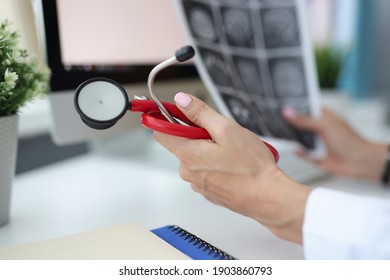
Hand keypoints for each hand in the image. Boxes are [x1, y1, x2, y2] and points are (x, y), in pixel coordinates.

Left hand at [154, 93, 310, 243]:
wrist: (268, 197)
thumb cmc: (250, 166)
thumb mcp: (226, 129)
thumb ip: (200, 113)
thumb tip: (181, 100)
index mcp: (188, 153)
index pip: (161, 133)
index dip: (167, 120)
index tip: (180, 114)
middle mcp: (188, 171)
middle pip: (182, 144)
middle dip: (198, 135)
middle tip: (222, 135)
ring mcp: (198, 183)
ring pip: (196, 158)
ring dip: (209, 151)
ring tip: (232, 153)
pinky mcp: (209, 191)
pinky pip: (206, 171)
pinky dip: (216, 165)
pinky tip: (234, 166)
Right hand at [283, 107, 386, 181]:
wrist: (359, 163)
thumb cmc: (349, 141)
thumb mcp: (324, 126)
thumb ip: (304, 120)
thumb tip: (287, 112)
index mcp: (322, 116)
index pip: (304, 107)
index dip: (293, 106)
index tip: (278, 104)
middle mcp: (318, 128)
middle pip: (298, 123)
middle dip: (288, 122)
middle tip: (273, 119)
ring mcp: (316, 142)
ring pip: (298, 138)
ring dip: (292, 137)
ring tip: (279, 133)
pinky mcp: (314, 155)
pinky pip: (302, 153)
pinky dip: (299, 152)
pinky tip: (297, 150)